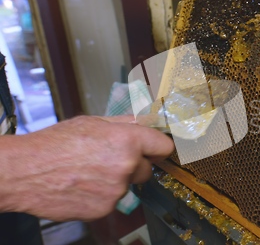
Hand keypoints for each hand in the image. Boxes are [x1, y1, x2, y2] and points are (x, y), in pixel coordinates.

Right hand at [0, 115, 173, 220]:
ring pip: (127, 186)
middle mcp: (127, 166)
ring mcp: (117, 190)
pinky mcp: (105, 209)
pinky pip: (112, 201)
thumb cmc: (54, 144)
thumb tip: (147, 121)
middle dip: (134, 165)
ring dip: (115, 181)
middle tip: (109, 159)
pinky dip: (101, 196)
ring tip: (89, 172)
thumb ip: (125, 123)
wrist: (25, 171)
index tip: (154, 150)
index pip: (164, 147)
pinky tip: (83, 186)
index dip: (158, 148)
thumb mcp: (92, 122)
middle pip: (147, 169)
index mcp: (127, 140)